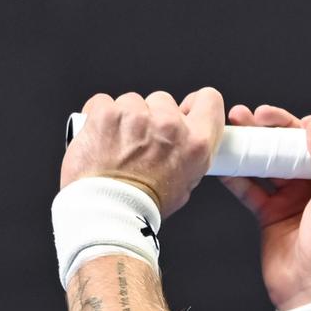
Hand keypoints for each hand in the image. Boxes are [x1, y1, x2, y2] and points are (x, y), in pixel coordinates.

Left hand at [61, 88, 223, 217]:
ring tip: (119, 146)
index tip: (185, 110)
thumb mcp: (185, 184)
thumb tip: (182, 140)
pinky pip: (103, 102)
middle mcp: (169, 125)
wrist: (108, 210)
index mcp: (196, 144)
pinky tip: (102, 139)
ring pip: (132, 101)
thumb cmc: (143, 204)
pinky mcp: (107, 112)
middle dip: (154, 116)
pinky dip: (101, 117)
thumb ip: (188, 154)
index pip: (209, 100)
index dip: (196, 104)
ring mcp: (137, 116)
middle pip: (164, 101)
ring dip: (126, 118)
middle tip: (143, 143)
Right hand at [221, 104, 310, 310]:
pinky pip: (251, 186)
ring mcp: (294, 197)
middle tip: (257, 115)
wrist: (308, 295)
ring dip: (253, 143)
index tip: (302, 120)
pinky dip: (237, 173)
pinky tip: (223, 160)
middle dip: (276, 126)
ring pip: (271, 161)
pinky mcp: (271, 211)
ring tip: (235, 125)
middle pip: (298, 145)